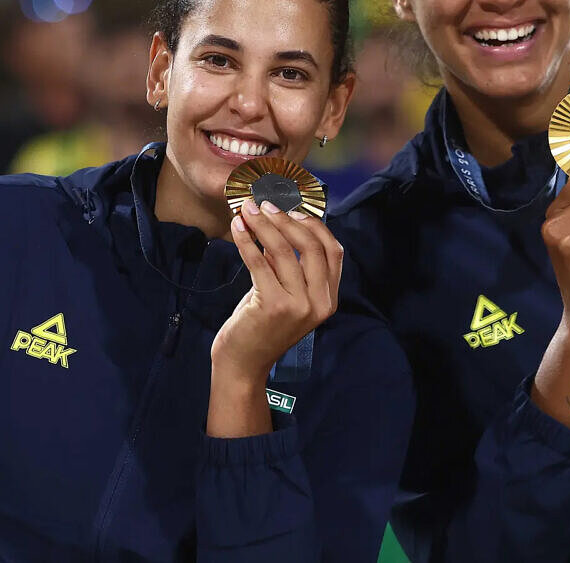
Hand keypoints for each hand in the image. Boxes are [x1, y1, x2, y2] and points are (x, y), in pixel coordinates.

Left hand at [212, 199, 342, 381]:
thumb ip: (291, 266)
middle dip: (287, 219)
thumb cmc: (262, 327)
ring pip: (283, 250)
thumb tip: (281, 222)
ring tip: (247, 210)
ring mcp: (299, 306)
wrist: (244, 364)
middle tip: (265, 204)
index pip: (333, 251)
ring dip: (263, 224)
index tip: (293, 209)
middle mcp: (320, 303)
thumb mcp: (286, 295)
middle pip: (311, 246)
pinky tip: (237, 227)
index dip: (315, 225)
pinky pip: (259, 261)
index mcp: (329, 300)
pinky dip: (246, 240)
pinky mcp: (273, 306)